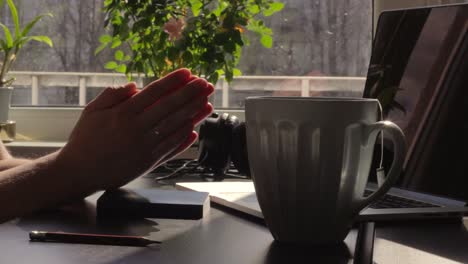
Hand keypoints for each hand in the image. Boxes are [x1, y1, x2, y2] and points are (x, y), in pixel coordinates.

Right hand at [55, 68, 212, 191]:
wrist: (79, 172)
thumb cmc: (85, 139)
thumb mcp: (92, 111)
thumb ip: (112, 95)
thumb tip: (135, 86)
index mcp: (124, 114)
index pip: (155, 92)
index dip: (174, 81)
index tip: (188, 72)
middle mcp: (138, 129)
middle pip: (171, 107)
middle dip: (191, 94)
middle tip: (206, 84)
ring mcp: (146, 147)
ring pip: (176, 127)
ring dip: (194, 114)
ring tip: (208, 103)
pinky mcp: (149, 162)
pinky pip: (171, 148)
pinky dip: (184, 139)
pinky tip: (194, 129)